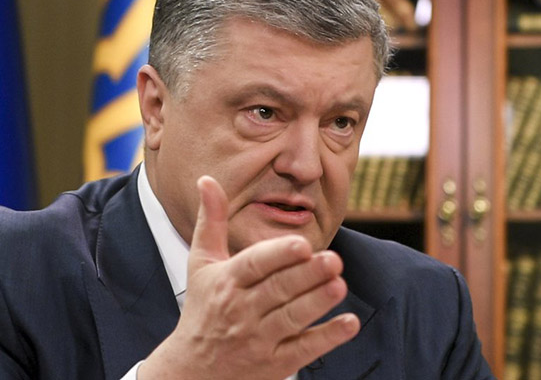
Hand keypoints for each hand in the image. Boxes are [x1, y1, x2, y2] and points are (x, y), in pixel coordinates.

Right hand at [138, 176, 359, 379]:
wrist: (191, 370)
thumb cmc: (202, 309)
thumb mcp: (200, 263)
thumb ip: (211, 221)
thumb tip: (207, 179)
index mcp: (226, 282)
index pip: (254, 265)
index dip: (278, 255)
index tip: (302, 243)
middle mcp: (241, 310)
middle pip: (277, 290)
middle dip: (306, 275)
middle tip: (334, 259)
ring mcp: (258, 339)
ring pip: (291, 318)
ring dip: (317, 302)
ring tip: (339, 284)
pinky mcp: (274, 364)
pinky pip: (303, 350)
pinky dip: (327, 338)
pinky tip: (349, 323)